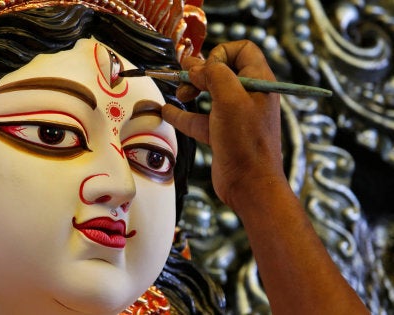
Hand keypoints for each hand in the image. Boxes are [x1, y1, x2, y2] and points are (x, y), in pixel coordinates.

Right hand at [163, 40, 283, 212]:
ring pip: (210, 93)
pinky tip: (167, 112)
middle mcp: (249, 96)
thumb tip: (196, 66)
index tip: (204, 67)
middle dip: (200, 71)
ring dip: (191, 89)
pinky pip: (200, 118)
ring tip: (180, 94)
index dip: (221, 53)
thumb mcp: (230, 99)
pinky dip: (183, 114)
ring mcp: (236, 115)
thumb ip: (214, 75)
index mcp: (259, 82)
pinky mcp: (223, 134)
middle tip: (184, 77)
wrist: (250, 185)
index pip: (243, 50)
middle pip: (222, 70)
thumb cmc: (246, 143)